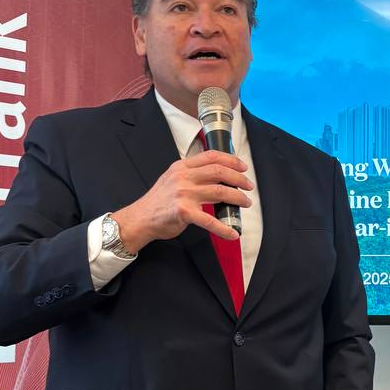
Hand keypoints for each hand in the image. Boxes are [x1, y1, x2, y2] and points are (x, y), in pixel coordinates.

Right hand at [112, 151, 252, 251]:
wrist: (140, 219)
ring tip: (245, 202)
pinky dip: (224, 228)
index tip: (243, 167)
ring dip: (237, 197)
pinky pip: (210, 220)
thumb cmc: (159, 202)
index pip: (211, 156)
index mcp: (182, 167)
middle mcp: (183, 177)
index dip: (231, 160)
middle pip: (219, 172)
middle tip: (249, 186)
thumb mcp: (172, 178)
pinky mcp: (184, 212)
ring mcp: (183, 194)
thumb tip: (217, 175)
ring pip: (219, 192)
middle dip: (239, 179)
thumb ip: (191, 174)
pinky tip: (232, 233)